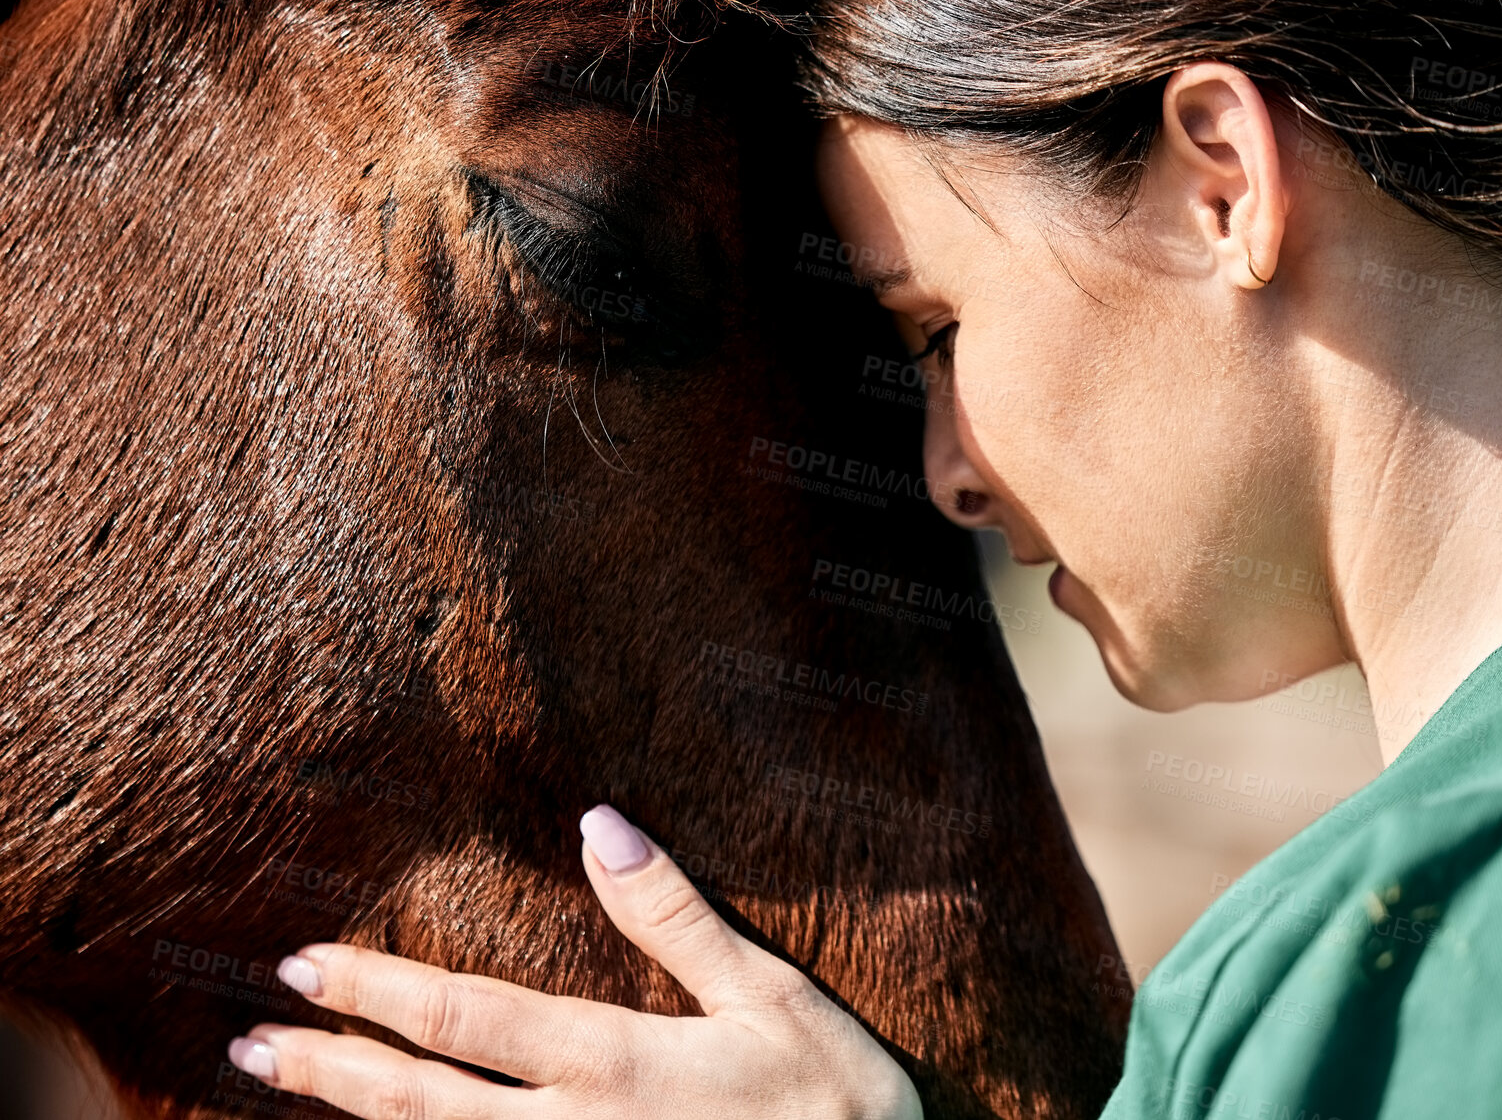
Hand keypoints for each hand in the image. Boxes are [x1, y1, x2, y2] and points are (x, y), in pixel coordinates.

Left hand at [226, 805, 921, 1119]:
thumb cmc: (834, 1105)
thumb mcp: (771, 995)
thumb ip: (675, 916)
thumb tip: (599, 822)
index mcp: (615, 1064)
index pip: (467, 1019)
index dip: (377, 990)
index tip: (306, 963)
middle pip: (421, 1104)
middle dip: (331, 1066)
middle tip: (253, 1039)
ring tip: (289, 1087)